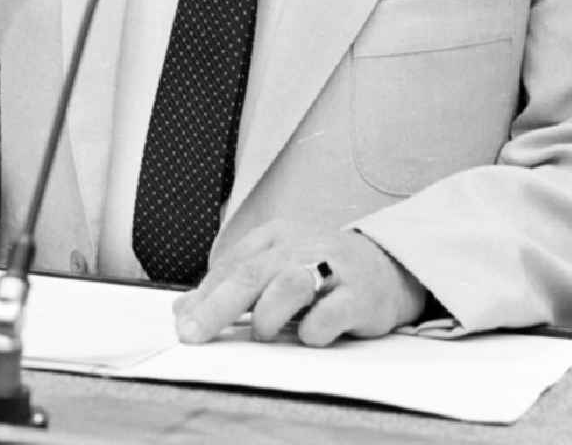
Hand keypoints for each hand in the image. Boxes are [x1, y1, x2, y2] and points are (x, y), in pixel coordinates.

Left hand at [173, 220, 425, 346]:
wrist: (388, 268)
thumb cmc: (322, 272)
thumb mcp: (276, 267)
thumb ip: (233, 285)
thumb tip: (183, 310)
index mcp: (277, 237)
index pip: (233, 266)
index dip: (204, 296)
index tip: (183, 325)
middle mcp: (302, 247)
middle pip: (253, 274)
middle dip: (217, 306)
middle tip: (192, 333)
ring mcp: (333, 269)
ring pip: (290, 284)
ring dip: (268, 313)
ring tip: (262, 332)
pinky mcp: (360, 295)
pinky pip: (332, 312)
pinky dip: (316, 327)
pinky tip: (310, 335)